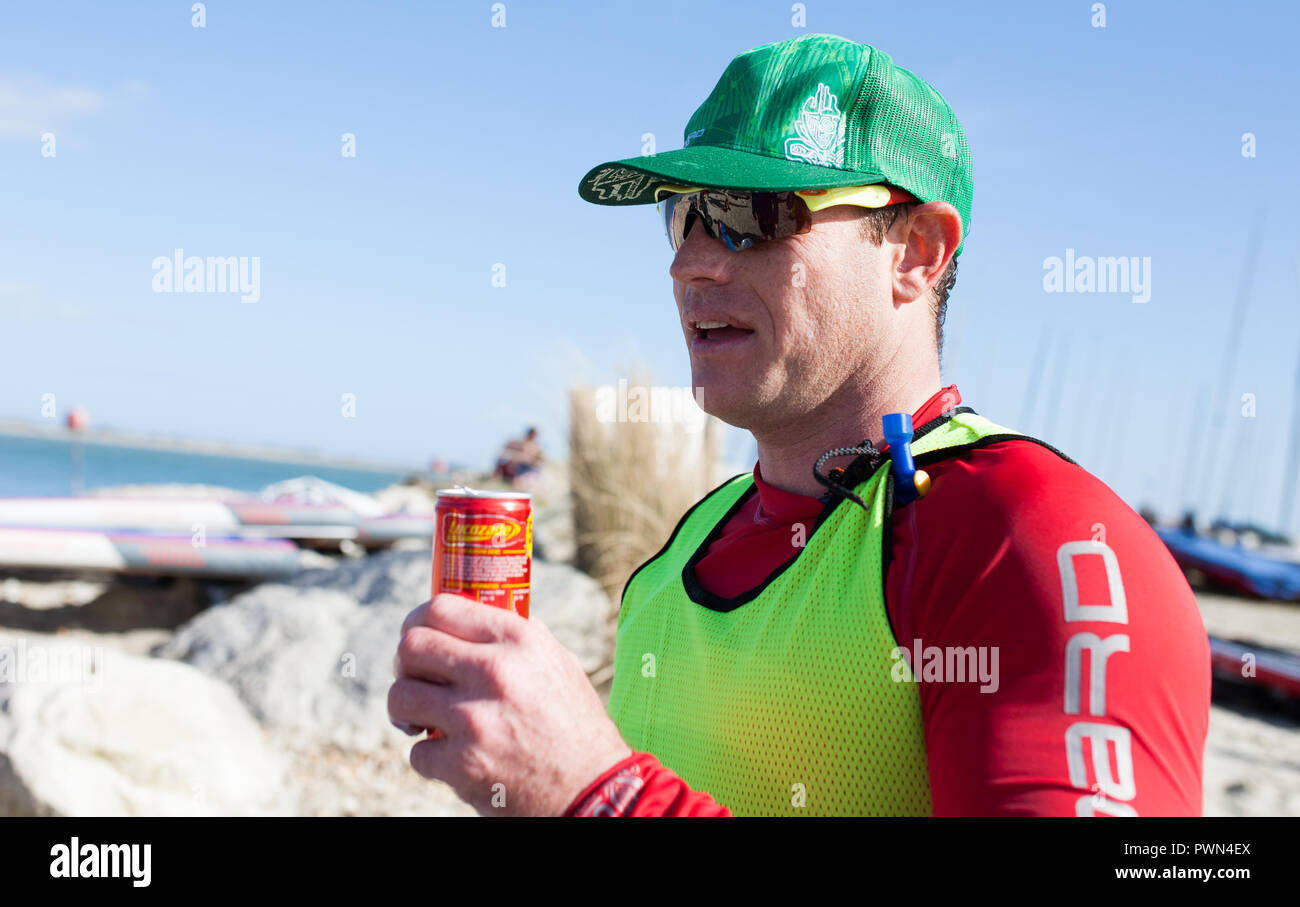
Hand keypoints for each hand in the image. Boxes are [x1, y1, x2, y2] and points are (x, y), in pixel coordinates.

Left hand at [388, 593, 631, 815]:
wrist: (593, 789)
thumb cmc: (576, 725)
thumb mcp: (559, 663)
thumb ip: (518, 637)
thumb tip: (477, 619)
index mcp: (517, 640)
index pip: (441, 608)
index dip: (417, 621)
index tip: (417, 637)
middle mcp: (494, 671)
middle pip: (411, 646)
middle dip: (404, 665)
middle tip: (417, 681)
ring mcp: (473, 718)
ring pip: (400, 696)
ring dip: (406, 711)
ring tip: (424, 720)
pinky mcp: (461, 764)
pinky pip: (416, 752)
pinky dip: (430, 758)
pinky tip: (453, 758)